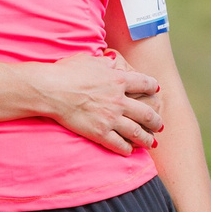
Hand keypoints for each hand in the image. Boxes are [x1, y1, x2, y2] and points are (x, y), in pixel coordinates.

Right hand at [34, 53, 162, 153]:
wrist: (51, 90)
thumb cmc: (67, 72)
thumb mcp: (91, 60)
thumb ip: (106, 63)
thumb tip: (113, 63)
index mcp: (118, 80)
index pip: (145, 84)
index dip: (153, 87)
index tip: (156, 91)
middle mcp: (119, 100)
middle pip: (147, 113)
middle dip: (156, 121)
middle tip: (159, 125)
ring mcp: (110, 118)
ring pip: (137, 132)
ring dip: (147, 139)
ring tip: (152, 143)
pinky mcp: (99, 132)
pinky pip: (119, 144)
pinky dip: (127, 149)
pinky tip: (130, 151)